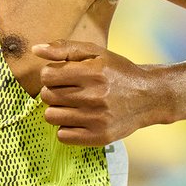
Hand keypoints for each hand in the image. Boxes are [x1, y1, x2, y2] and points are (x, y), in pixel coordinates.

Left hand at [32, 40, 166, 145]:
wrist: (150, 97)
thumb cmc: (118, 72)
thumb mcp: (95, 53)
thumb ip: (64, 48)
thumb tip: (35, 49)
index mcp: (93, 72)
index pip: (47, 75)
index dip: (51, 74)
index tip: (62, 75)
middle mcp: (95, 96)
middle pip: (47, 96)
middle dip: (53, 91)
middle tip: (69, 90)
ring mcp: (98, 119)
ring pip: (51, 116)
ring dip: (58, 109)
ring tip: (73, 104)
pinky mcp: (100, 137)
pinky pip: (63, 136)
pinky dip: (66, 127)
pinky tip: (78, 119)